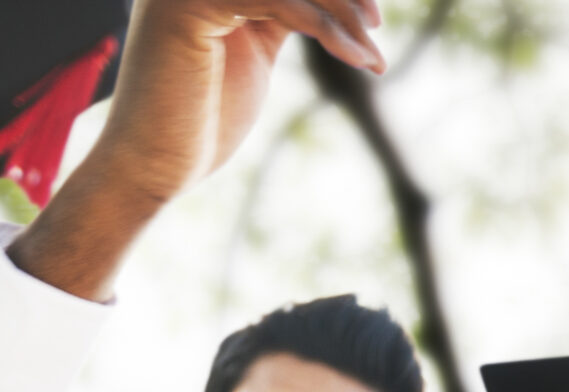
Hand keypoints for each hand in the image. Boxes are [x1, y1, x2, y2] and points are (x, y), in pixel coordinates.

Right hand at [11, 0, 386, 301]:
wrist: (155, 163)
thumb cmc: (204, 117)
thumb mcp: (253, 49)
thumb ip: (279, 12)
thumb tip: (332, 0)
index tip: (372, 15)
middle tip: (376, 24)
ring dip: (341, 13)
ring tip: (372, 56)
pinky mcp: (188, 6)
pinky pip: (278, 1)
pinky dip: (326, 27)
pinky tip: (357, 57)